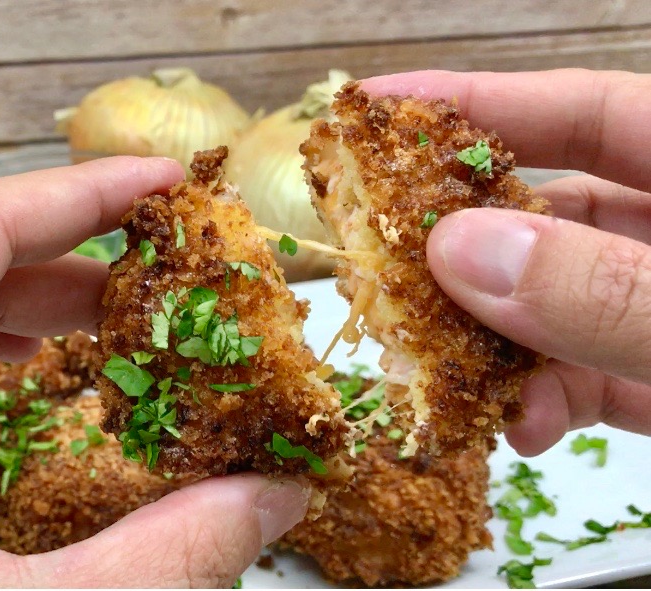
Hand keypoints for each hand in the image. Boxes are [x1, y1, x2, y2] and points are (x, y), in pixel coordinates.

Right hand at [362, 69, 650, 454]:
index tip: (374, 108)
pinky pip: (588, 377)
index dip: (476, 101)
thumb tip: (456, 252)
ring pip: (552, 306)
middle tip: (382, 267)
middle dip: (460, 249)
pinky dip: (546, 402)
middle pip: (546, 213)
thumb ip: (600, 289)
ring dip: (491, 347)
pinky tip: (518, 425)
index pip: (580, 112)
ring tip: (442, 379)